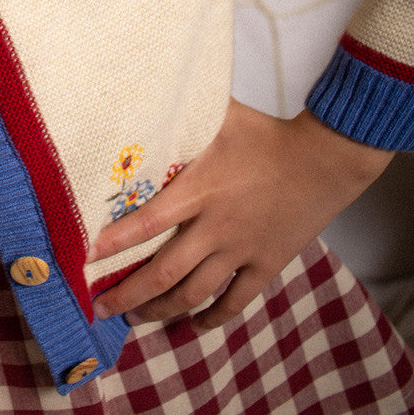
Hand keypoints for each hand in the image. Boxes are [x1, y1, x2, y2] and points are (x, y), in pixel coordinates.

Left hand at [88, 100, 391, 330]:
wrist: (326, 159)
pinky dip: (213, 317)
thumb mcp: (221, 114)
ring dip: (161, 311)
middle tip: (100, 307)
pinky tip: (195, 325)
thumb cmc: (270, 132)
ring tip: (135, 318)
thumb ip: (183, 112)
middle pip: (164, 273)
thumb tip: (146, 90)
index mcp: (201, 190)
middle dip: (128, 293)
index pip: (147, 223)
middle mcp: (217, 227)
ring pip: (195, 294)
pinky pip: (236, 301)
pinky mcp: (267, 264)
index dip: (115, 243)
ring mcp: (242, 251)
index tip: (86, 256)